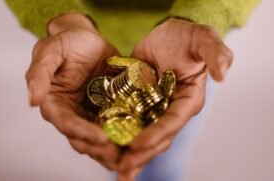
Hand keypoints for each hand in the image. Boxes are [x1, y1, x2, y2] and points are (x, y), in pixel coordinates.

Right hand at [25, 13, 119, 168]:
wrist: (87, 39)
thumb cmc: (66, 43)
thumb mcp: (50, 51)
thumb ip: (39, 74)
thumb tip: (32, 101)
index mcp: (55, 103)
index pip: (66, 123)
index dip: (82, 132)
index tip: (101, 138)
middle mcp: (72, 113)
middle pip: (84, 138)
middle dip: (101, 149)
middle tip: (120, 156)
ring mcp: (91, 113)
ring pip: (101, 137)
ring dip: (114, 148)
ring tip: (131, 154)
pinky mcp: (108, 109)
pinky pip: (116, 124)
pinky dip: (126, 134)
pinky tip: (140, 140)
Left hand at [117, 18, 232, 179]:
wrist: (167, 33)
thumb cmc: (187, 37)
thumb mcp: (203, 39)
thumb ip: (215, 54)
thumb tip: (222, 76)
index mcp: (187, 100)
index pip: (172, 121)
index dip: (156, 134)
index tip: (137, 145)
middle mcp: (170, 109)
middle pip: (156, 137)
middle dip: (140, 154)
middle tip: (122, 170)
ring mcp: (152, 108)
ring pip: (140, 135)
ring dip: (128, 153)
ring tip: (112, 169)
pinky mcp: (137, 102)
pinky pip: (127, 121)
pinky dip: (117, 135)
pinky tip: (103, 147)